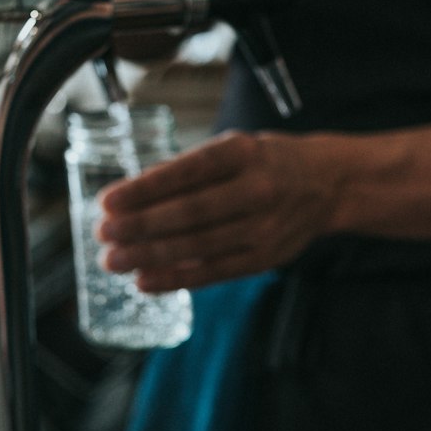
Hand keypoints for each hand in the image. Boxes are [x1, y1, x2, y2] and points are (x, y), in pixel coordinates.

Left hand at [97, 130, 340, 288]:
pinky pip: (214, 272)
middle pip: (190, 214)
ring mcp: (263, 228)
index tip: (108, 200)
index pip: (186, 172)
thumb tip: (135, 194)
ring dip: (151, 256)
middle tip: (103, 234)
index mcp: (243, 153)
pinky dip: (177, 279)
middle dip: (141, 227)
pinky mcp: (264, 258)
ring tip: (115, 260)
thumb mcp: (234, 149)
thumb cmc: (267, 163)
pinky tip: (146, 281)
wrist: (327, 185)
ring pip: (198, 246)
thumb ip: (192, 171)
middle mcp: (256, 190)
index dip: (145, 190)